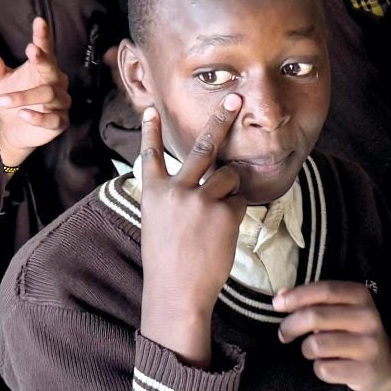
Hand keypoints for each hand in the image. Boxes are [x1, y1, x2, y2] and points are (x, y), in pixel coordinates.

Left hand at [0, 17, 70, 166]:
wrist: (15, 130)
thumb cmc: (12, 99)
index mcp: (43, 67)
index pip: (46, 49)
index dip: (43, 36)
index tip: (39, 22)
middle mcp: (56, 81)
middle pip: (52, 68)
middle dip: (43, 59)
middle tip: (32, 50)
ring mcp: (60, 102)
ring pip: (49, 95)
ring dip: (24, 97)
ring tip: (2, 100)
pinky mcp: (60, 122)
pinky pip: (53, 119)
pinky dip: (37, 117)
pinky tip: (23, 115)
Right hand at [135, 96, 249, 362]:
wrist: (176, 291)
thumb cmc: (167, 261)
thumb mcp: (158, 223)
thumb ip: (172, 198)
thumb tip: (200, 179)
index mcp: (154, 193)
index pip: (151, 155)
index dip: (150, 131)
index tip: (150, 108)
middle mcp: (176, 190)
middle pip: (203, 147)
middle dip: (221, 119)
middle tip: (236, 99)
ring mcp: (201, 200)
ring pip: (228, 177)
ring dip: (230, 191)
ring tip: (215, 220)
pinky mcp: (224, 213)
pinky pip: (240, 202)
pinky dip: (236, 214)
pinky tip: (222, 233)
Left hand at [273, 278, 390, 390]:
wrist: (384, 366)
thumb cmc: (353, 333)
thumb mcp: (339, 310)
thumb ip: (312, 300)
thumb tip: (281, 294)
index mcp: (361, 296)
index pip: (324, 290)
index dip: (297, 296)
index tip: (277, 304)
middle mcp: (368, 317)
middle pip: (315, 317)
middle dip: (291, 326)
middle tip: (284, 334)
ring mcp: (368, 345)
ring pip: (316, 345)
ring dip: (307, 349)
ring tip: (314, 351)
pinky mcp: (364, 370)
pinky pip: (324, 369)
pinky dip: (319, 369)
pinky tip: (329, 365)